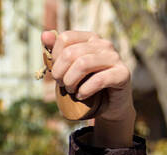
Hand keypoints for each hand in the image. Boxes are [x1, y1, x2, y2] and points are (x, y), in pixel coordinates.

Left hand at [42, 30, 133, 145]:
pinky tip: (81, 96)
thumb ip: (56, 54)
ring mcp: (114, 58)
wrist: (109, 106)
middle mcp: (104, 44)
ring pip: (82, 64)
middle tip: (62, 85)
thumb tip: (44, 35)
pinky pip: (98, 80)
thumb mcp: (68, 71)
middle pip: (71, 53)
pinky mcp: (122, 73)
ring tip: (71, 91)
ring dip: (71, 82)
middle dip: (60, 73)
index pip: (65, 38)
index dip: (55, 58)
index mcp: (90, 39)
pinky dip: (84, 91)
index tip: (57, 73)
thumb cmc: (86, 86)